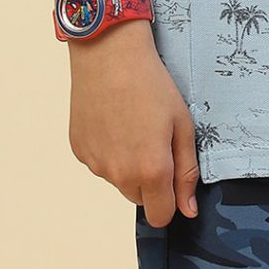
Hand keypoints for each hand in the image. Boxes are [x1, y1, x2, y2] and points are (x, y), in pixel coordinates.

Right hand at [67, 22, 201, 227]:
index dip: (171, 199)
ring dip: (128, 164)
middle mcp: (120, 174)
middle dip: (150, 179)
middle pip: (140, 198)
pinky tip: (113, 119)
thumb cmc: (150, 83)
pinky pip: (100, 162)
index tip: (172, 173)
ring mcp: (96, 164)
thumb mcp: (182, 122)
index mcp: (151, 170)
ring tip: (132, 122)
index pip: (161, 216)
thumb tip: (188, 210)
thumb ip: (187, 171)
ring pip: (119, 180)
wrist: (109, 52)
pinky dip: (108, 150)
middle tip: (153, 137)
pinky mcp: (80, 150)